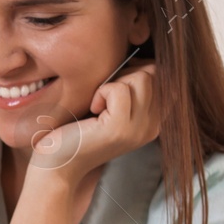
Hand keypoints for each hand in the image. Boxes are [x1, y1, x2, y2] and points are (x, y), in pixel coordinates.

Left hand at [28, 61, 160, 186]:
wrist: (58, 164)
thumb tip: (138, 59)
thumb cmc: (79, 131)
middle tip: (104, 95)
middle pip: (154, 73)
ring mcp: (139, 129)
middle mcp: (153, 127)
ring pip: (142, 78)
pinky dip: (102, 92)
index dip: (139, 70)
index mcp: (154, 121)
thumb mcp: (112, 107)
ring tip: (99, 103)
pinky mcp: (120, 129)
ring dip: (114, 82)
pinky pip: (120, 89)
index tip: (115, 85)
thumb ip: (132, 88)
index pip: (164, 78)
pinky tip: (92, 109)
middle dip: (126, 73)